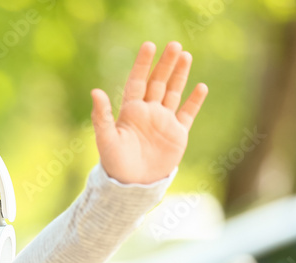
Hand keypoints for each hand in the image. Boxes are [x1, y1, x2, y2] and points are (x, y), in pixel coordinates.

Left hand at [91, 41, 208, 183]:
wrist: (132, 185)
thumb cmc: (115, 163)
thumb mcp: (106, 138)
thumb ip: (102, 116)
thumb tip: (95, 91)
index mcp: (130, 111)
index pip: (138, 81)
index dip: (143, 64)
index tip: (149, 45)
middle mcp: (148, 113)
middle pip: (158, 82)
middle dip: (165, 64)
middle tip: (174, 44)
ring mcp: (163, 122)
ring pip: (173, 93)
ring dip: (179, 75)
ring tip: (186, 56)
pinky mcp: (177, 134)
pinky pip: (187, 114)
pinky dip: (194, 101)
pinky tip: (201, 87)